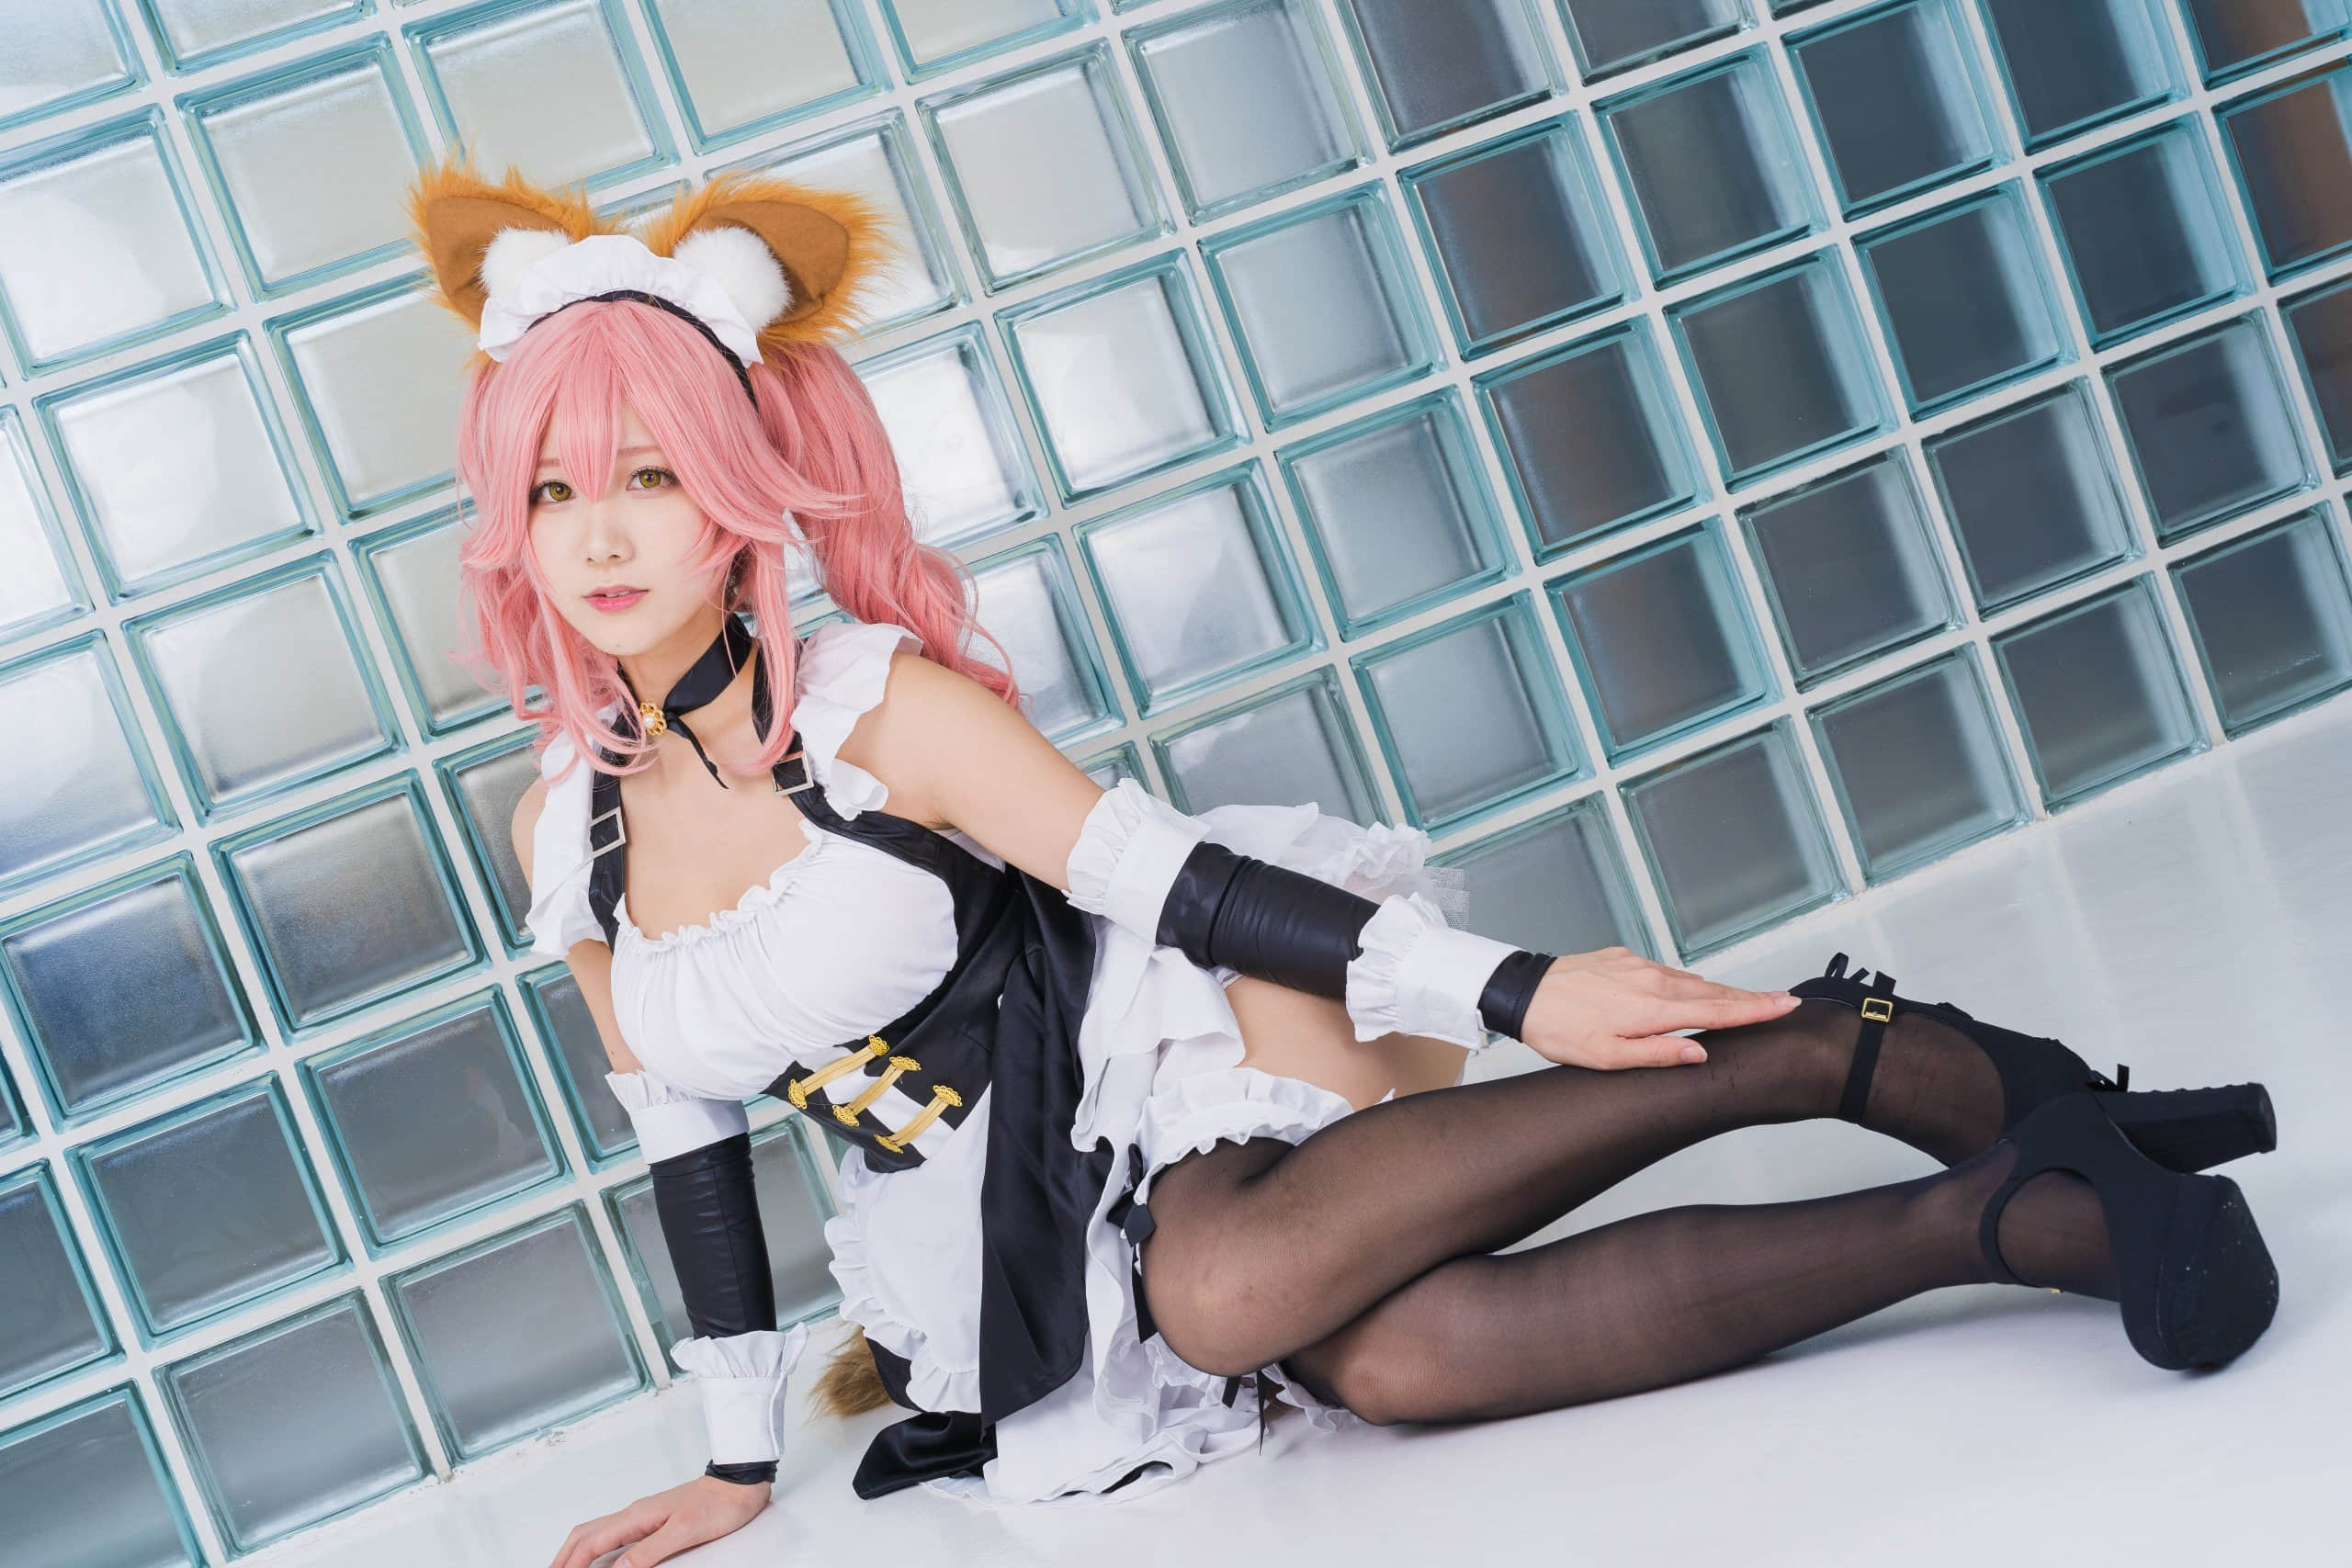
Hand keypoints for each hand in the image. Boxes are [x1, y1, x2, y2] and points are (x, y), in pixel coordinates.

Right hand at [547, 1474, 768, 1567]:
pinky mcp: (653, 1521)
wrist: (739, 1484)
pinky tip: (599, 1560)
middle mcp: (634, 1515)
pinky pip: (614, 1535)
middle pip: (584, 1536)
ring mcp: (642, 1517)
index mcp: (636, 1517)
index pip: (591, 1544)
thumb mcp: (684, 1532)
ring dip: (576, 1552)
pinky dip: (596, 1548)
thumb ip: (648, 1551)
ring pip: (596, 1533)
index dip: (570, 1565)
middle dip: (563, 1557)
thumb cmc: (718, 1505)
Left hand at [1516, 947, 1796, 1070]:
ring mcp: (1638, 965)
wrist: (1523, 991)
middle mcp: (1651, 981)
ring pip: (1689, 981)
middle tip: (1781, 1001)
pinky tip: (1691, 990)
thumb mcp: (1606, 1057)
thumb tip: (1701, 1052)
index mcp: (1652, 1009)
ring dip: (1718, 990)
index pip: (1717, 1010)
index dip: (1755, 1009)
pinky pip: (1665, 972)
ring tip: (1746, 1000)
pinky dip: (1685, 982)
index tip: (1786, 1005)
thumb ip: (1658, 1054)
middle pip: (1712, 991)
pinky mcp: (1624, 957)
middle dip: (1748, 998)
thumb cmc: (1559, 1029)